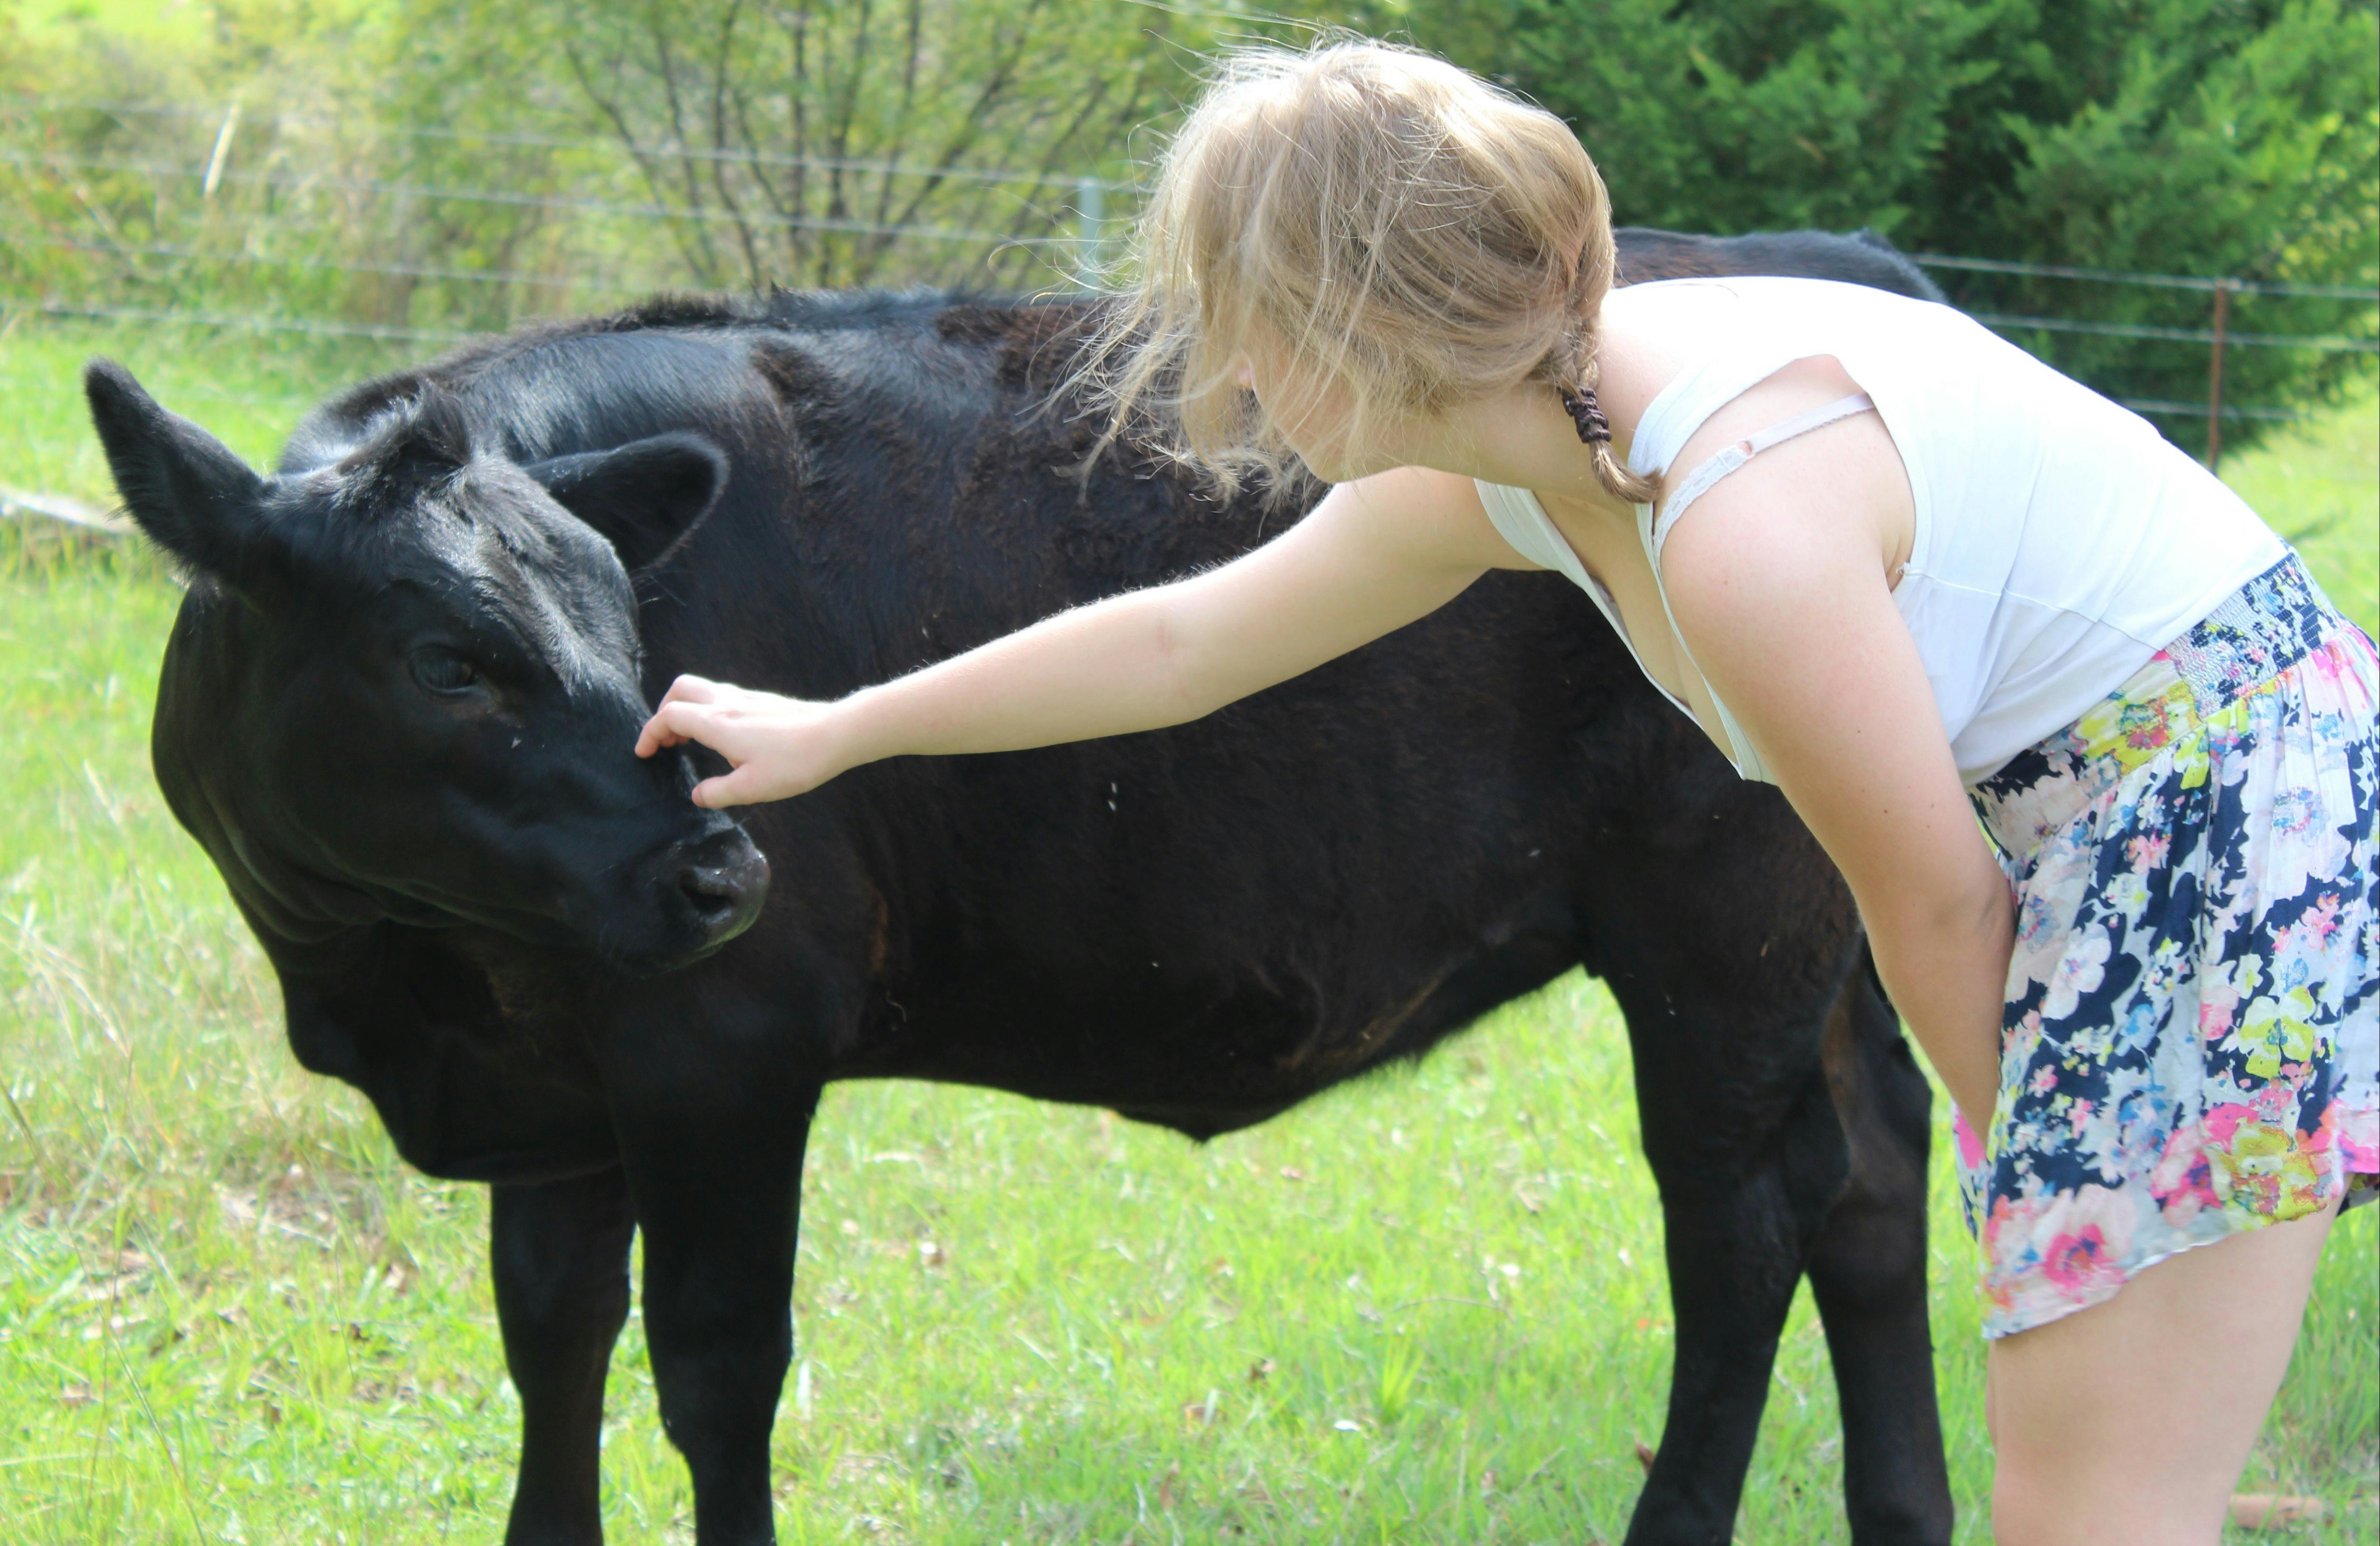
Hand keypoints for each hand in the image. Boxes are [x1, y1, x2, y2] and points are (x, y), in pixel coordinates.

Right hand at [633, 674, 847, 807]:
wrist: (836, 734)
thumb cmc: (795, 762)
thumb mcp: (752, 787)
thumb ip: (718, 793)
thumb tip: (698, 796)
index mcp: (717, 723)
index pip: (669, 716)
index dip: (649, 733)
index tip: (643, 753)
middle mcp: (727, 703)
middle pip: (681, 690)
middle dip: (663, 711)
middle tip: (665, 740)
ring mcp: (746, 698)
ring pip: (703, 690)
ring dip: (686, 710)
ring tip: (688, 740)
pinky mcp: (762, 701)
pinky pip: (723, 696)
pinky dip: (708, 710)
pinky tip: (721, 736)